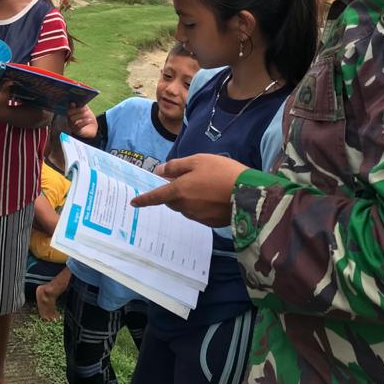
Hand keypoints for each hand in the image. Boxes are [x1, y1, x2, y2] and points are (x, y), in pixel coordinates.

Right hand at [66, 104, 96, 138]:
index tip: (73, 103)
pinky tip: (89, 120)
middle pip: (69, 113)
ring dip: (81, 115)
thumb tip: (81, 99)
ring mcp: (72, 125)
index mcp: (71, 113)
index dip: (70, 106)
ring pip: (73, 119)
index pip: (68, 108)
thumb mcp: (86, 110)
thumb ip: (83, 105)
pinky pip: (78, 126)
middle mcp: (69, 119)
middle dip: (77, 110)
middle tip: (85, 108)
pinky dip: (84, 122)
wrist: (92, 129)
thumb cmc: (87, 118)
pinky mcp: (76, 130)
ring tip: (88, 114)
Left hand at [130, 154, 247, 226]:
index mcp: (179, 191)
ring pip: (185, 207)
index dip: (144, 199)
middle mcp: (185, 207)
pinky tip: (214, 196)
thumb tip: (160, 171)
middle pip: (172, 201)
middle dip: (173, 193)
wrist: (249, 193)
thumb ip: (177, 166)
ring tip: (204, 186)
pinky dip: (200, 205)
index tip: (134, 202)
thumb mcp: (198, 160)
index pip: (156, 197)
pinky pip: (199, 213)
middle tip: (185, 180)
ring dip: (187, 199)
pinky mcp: (210, 222)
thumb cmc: (222, 171)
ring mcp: (198, 216)